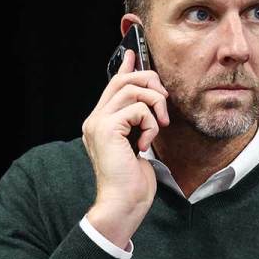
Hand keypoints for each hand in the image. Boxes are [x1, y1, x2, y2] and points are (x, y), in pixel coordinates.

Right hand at [81, 49, 170, 248]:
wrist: (124, 204)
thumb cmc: (133, 182)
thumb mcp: (139, 145)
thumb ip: (139, 123)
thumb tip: (149, 103)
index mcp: (100, 123)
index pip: (113, 85)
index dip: (127, 68)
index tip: (134, 54)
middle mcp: (94, 120)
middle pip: (124, 80)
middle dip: (150, 84)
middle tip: (164, 102)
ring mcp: (97, 123)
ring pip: (132, 90)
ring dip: (155, 105)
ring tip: (159, 127)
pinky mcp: (106, 129)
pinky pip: (138, 108)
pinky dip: (151, 123)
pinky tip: (146, 144)